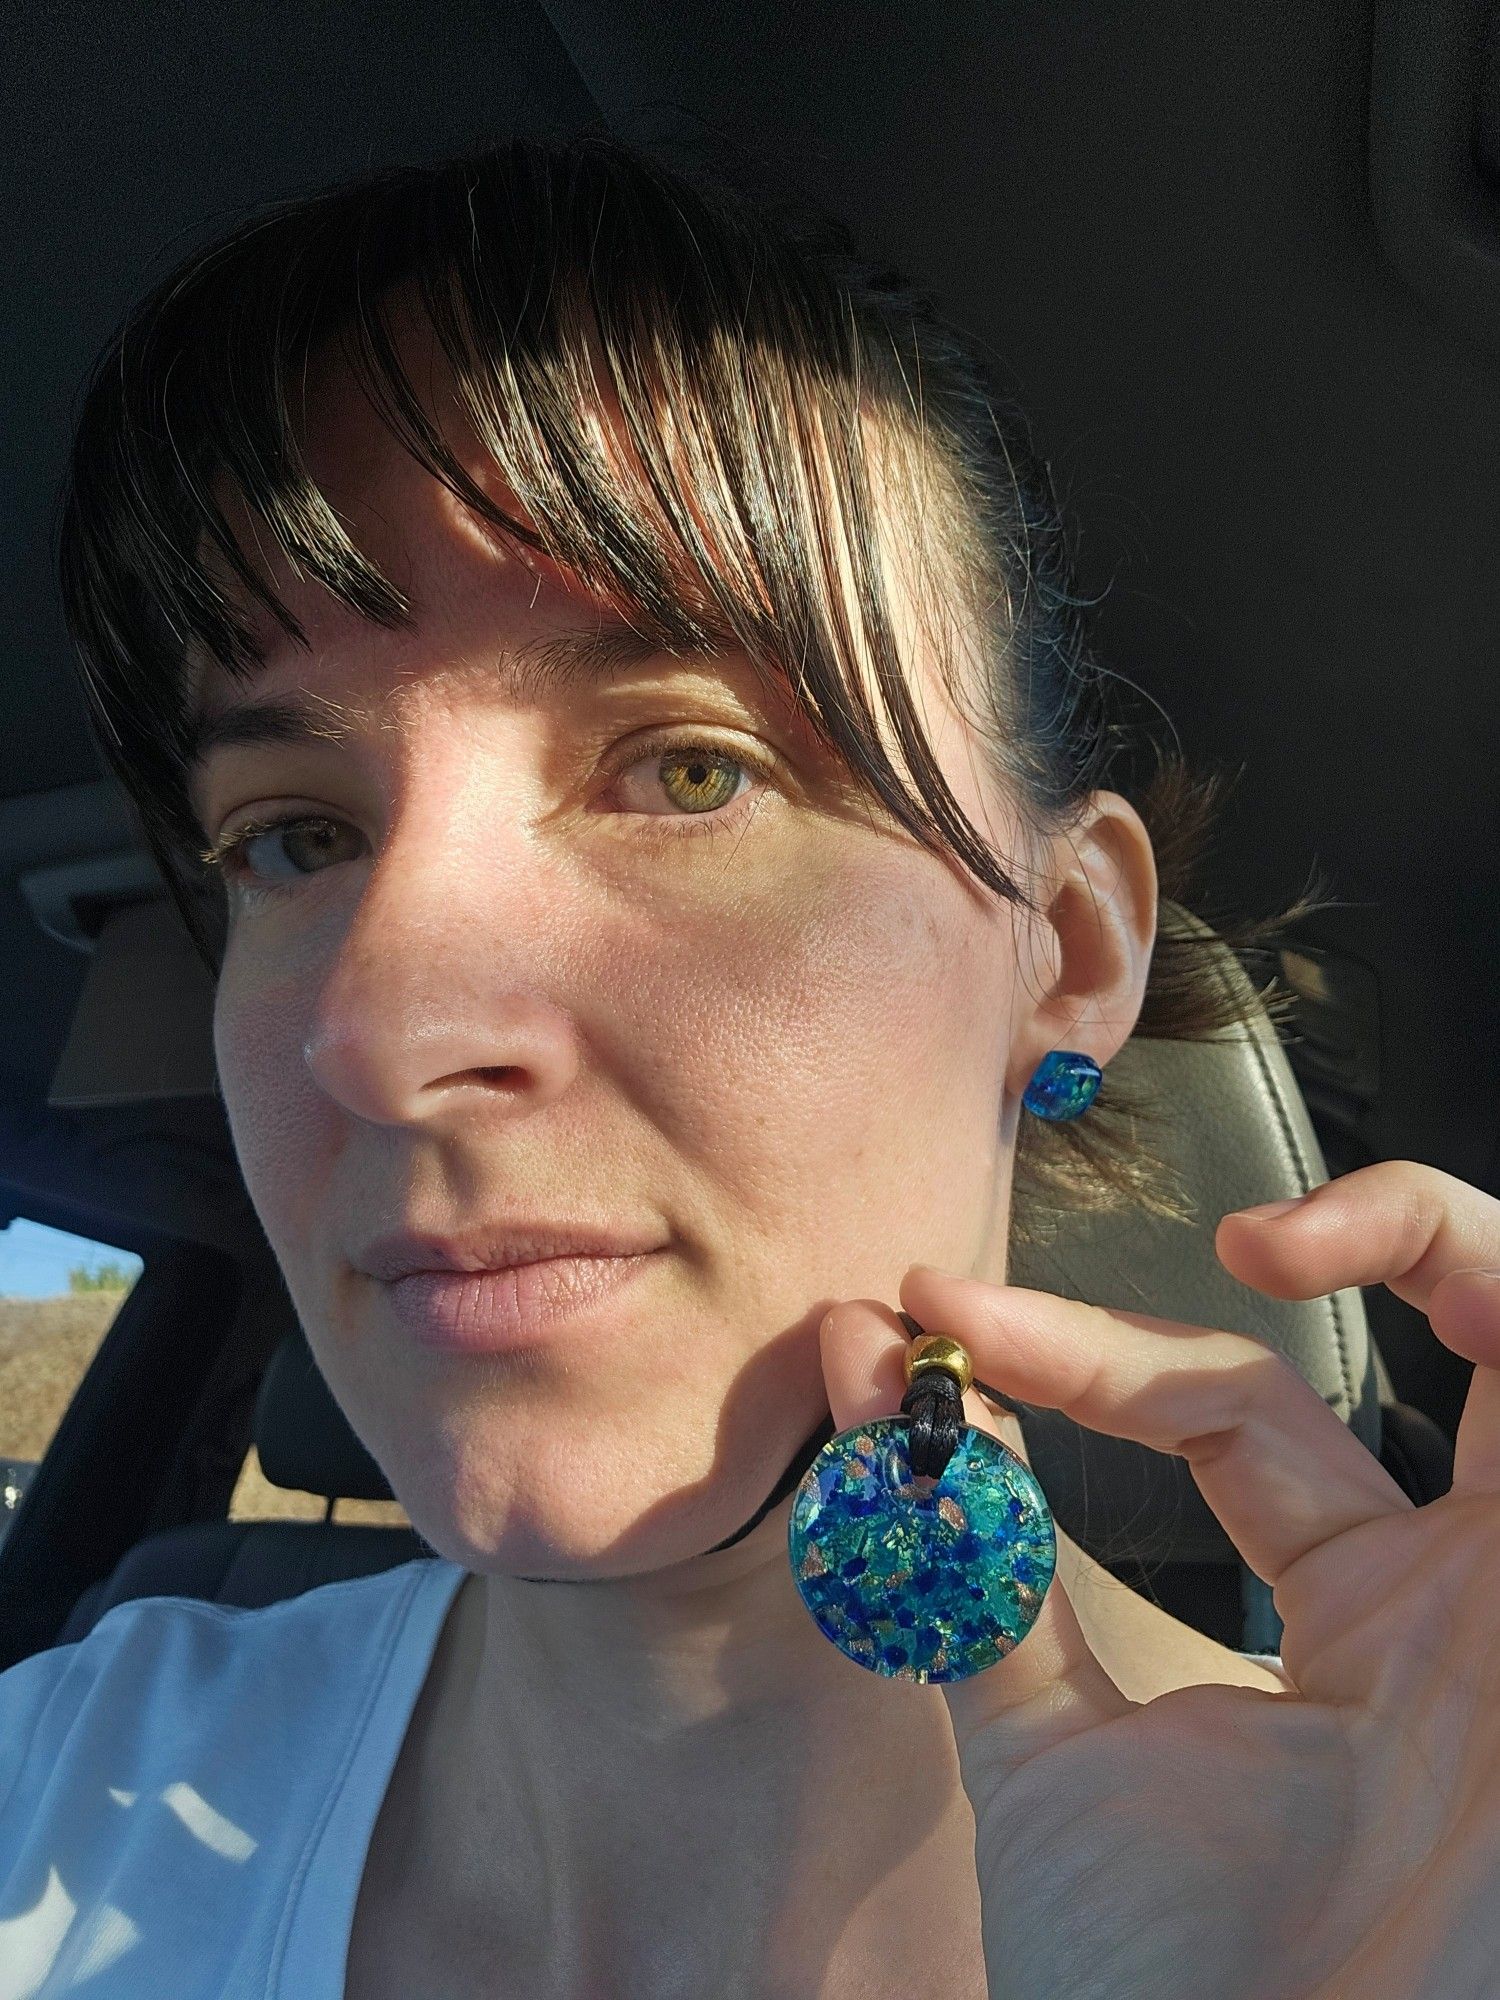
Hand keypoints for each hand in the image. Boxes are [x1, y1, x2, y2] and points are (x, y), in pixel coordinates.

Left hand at [819, 1161, 1499, 1999]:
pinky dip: (1485, 1279)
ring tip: (1266, 1240)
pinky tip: (1359, 1260)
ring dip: (1420, 1229)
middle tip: (1194, 1235)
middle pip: (1421, 1331)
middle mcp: (1459, 1583)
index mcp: (1354, 1613)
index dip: (1076, 1351)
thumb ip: (975, 1566)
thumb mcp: (1048, 1748)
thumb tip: (871, 1364)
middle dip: (1332, 1234)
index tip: (929, 1311)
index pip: (1219, 1408)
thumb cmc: (1180, 1981)